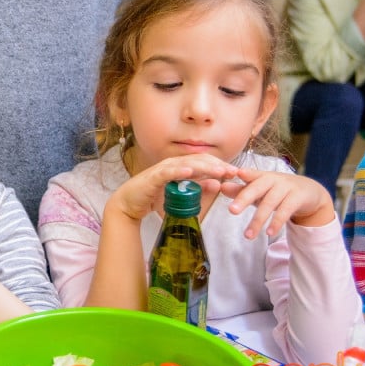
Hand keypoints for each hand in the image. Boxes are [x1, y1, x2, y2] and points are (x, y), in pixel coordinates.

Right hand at [108, 154, 239, 222]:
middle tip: (233, 171)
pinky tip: (191, 172)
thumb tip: (217, 184)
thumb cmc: (152, 199)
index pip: (203, 162)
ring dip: (204, 167)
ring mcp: (162, 170)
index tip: (236, 173)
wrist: (128, 204)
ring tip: (219, 170)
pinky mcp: (152, 178)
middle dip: (217, 165)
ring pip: (186, 164)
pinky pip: (167, 173)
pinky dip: (179, 171)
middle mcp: (172, 164)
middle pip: (198, 160)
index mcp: (179, 167)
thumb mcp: (180, 197)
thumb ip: (198, 190)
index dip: (220, 166)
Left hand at [220, 169, 335, 238]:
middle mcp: (273, 179)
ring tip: (248, 236)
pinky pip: (286, 211)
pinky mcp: (298, 198)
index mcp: (261, 176)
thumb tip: (221, 187)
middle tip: (232, 211)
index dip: (244, 173)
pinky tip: (269, 233)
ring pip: (270, 203)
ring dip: (258, 220)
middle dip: (244, 199)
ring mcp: (287, 187)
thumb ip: (241, 190)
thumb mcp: (260, 190)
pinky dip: (277, 222)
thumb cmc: (277, 191)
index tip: (236, 173)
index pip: (250, 174)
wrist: (309, 192)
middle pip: (257, 188)